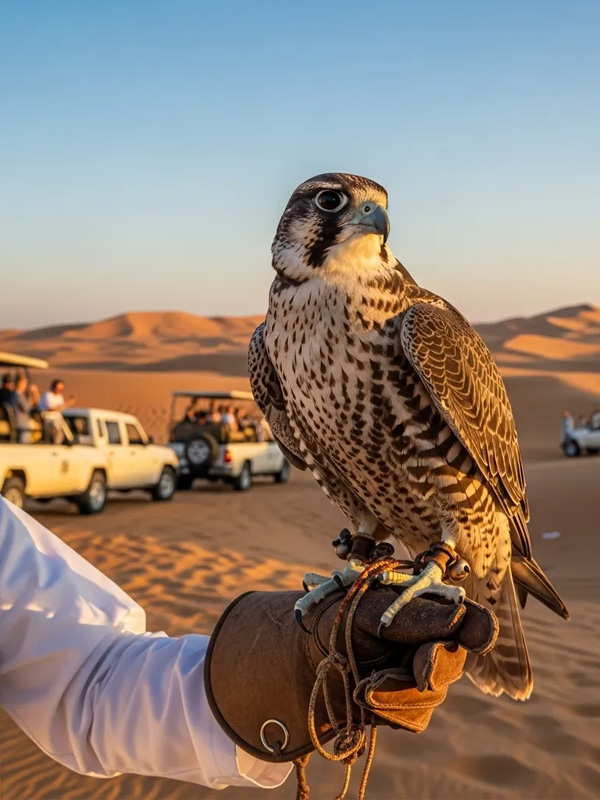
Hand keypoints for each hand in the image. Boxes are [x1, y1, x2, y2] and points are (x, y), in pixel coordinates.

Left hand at [205, 586, 497, 762]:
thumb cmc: (337, 618)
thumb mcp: (373, 612)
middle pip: (452, 663)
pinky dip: (388, 711)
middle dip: (428, 667)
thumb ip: (416, 616)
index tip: (476, 636)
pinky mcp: (407, 707)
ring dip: (396, 693)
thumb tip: (462, 616)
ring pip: (431, 696)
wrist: (305, 655)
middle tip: (416, 672)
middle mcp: (433, 642)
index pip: (469, 621)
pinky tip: (363, 698)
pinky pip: (413, 718)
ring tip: (363, 687)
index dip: (477, 628)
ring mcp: (422, 677)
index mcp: (429, 610)